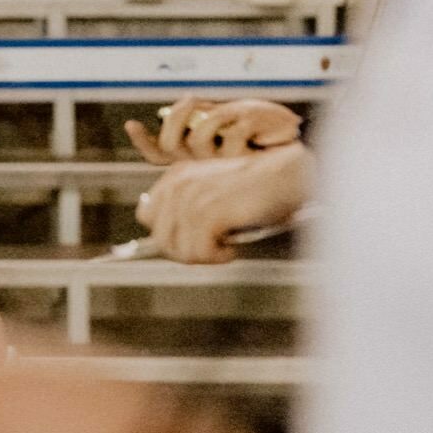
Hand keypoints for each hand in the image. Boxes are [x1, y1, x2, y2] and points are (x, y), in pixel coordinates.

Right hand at [126, 98, 302, 165]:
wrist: (298, 151)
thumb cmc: (265, 136)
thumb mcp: (229, 122)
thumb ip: (203, 123)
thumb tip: (180, 110)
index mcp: (197, 161)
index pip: (160, 154)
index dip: (142, 141)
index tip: (130, 124)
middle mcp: (204, 168)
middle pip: (172, 144)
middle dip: (179, 116)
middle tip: (193, 101)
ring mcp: (219, 167)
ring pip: (199, 137)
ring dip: (218, 116)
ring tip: (235, 112)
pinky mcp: (241, 164)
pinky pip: (230, 134)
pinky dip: (243, 119)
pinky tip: (253, 122)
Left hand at [135, 143, 312, 264]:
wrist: (285, 174)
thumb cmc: (257, 188)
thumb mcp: (214, 191)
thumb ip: (189, 208)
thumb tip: (169, 242)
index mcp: (177, 176)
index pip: (147, 215)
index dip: (167, 235)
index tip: (192, 240)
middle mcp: (180, 184)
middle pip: (160, 238)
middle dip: (185, 252)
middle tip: (211, 250)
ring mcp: (193, 197)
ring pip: (179, 250)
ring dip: (204, 257)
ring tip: (224, 247)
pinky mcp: (210, 211)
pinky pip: (200, 252)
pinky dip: (218, 257)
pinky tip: (233, 247)